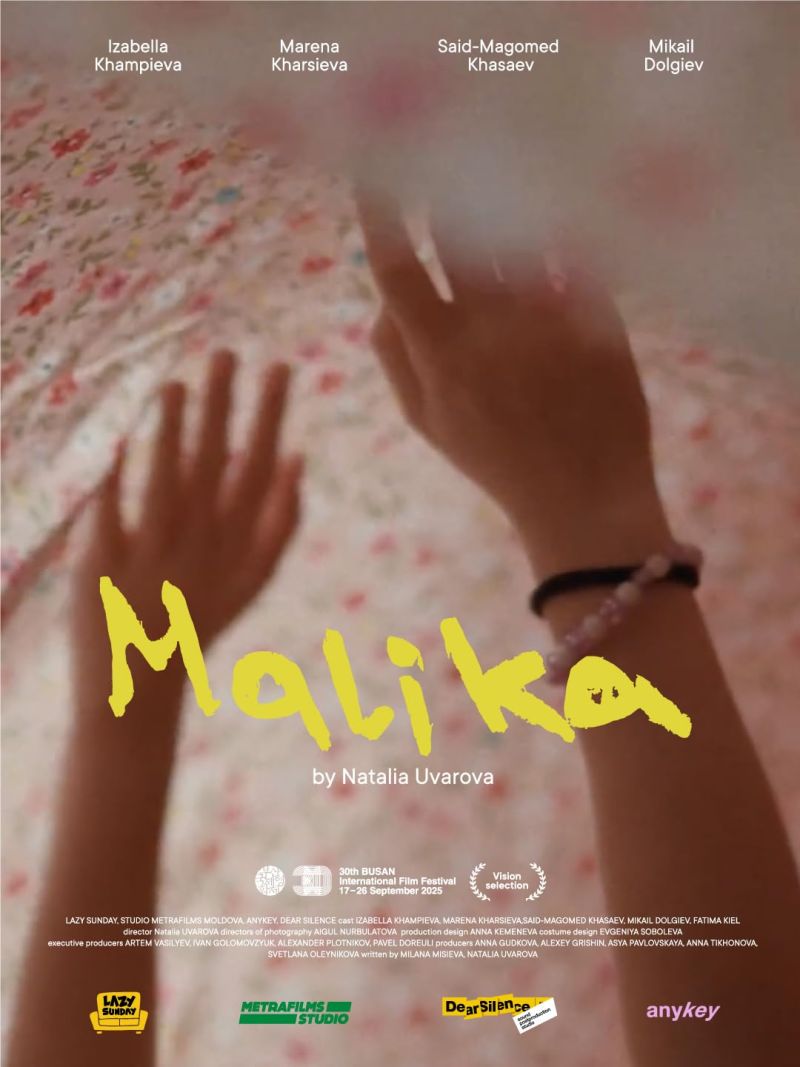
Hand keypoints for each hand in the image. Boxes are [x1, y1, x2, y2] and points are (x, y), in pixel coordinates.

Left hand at [72, 350, 302, 712]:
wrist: (139, 688)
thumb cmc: (198, 622)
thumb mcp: (253, 579)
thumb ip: (282, 524)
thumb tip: (297, 458)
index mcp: (236, 547)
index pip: (258, 468)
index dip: (270, 417)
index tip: (279, 367)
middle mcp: (199, 548)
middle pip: (215, 467)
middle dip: (225, 408)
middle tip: (228, 352)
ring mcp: (151, 560)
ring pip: (168, 485)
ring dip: (173, 433)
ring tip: (177, 383)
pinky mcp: (104, 570)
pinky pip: (111, 516)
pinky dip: (114, 476)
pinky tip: (118, 434)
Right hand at [358, 196, 671, 573]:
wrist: (584, 496)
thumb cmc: (496, 459)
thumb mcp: (426, 422)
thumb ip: (393, 356)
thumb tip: (383, 295)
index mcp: (441, 352)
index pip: (396, 267)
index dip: (378, 214)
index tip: (372, 170)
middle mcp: (491, 323)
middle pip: (458, 231)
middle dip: (443, 184)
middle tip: (440, 151)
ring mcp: (549, 315)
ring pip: (516, 230)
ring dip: (500, 193)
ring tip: (495, 161)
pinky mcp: (598, 315)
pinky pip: (573, 250)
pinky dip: (556, 223)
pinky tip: (552, 201)